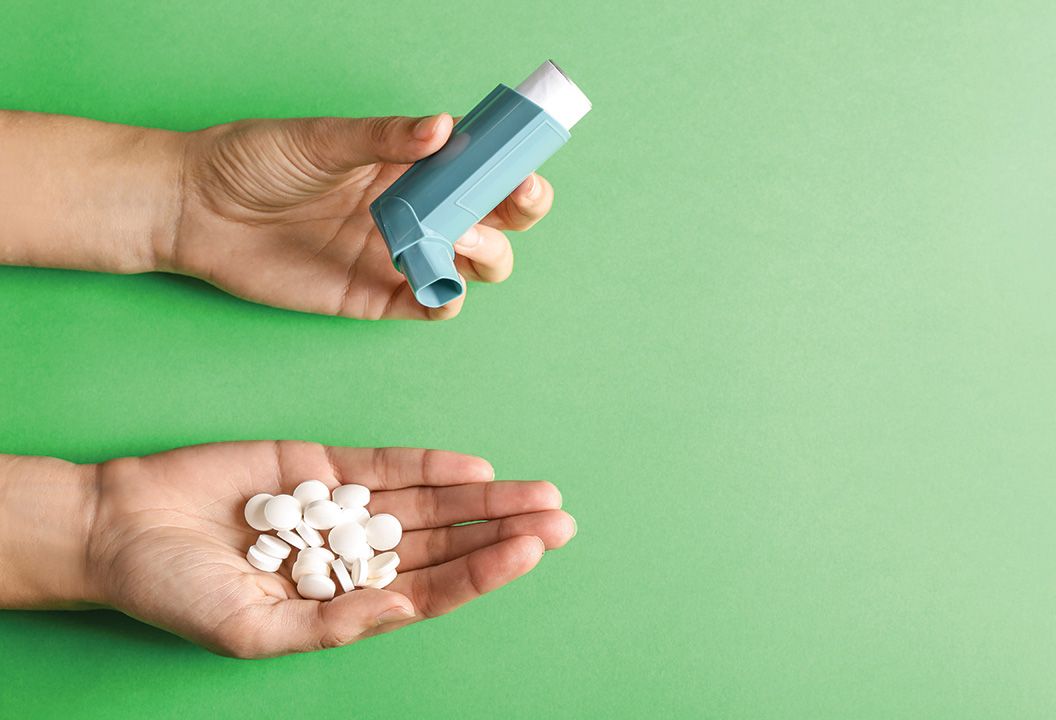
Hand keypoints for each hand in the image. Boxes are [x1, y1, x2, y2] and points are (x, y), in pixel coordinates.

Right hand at [72, 442, 572, 656]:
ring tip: (537, 493)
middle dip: (502, 532)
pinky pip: (388, 466)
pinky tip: (473, 469)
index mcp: (345, 601)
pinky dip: (430, 466)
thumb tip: (405, 608)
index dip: (483, 572)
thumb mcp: (251, 630)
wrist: (120, 526)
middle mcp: (355, 555)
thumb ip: (333, 623)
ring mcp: (343, 507)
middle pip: (445, 544)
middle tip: (559, 518)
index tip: (530, 552)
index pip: (431, 589)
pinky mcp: (323, 464)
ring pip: (429, 503)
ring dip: (483, 498)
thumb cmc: (176, 592)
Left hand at [171, 114, 554, 319]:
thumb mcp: (320, 139)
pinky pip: (430, 304)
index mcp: (408, 164)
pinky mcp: (374, 295)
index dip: (510, 166)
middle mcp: (414, 209)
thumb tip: (442, 127)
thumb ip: (383, 138)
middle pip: (491, 217)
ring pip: (472, 263)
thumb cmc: (253, 160)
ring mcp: (397, 254)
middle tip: (514, 201)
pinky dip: (446, 298)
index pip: (478, 164)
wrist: (195, 210)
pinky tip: (439, 286)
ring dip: (484, 254)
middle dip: (515, 212)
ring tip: (462, 240)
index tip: (524, 166)